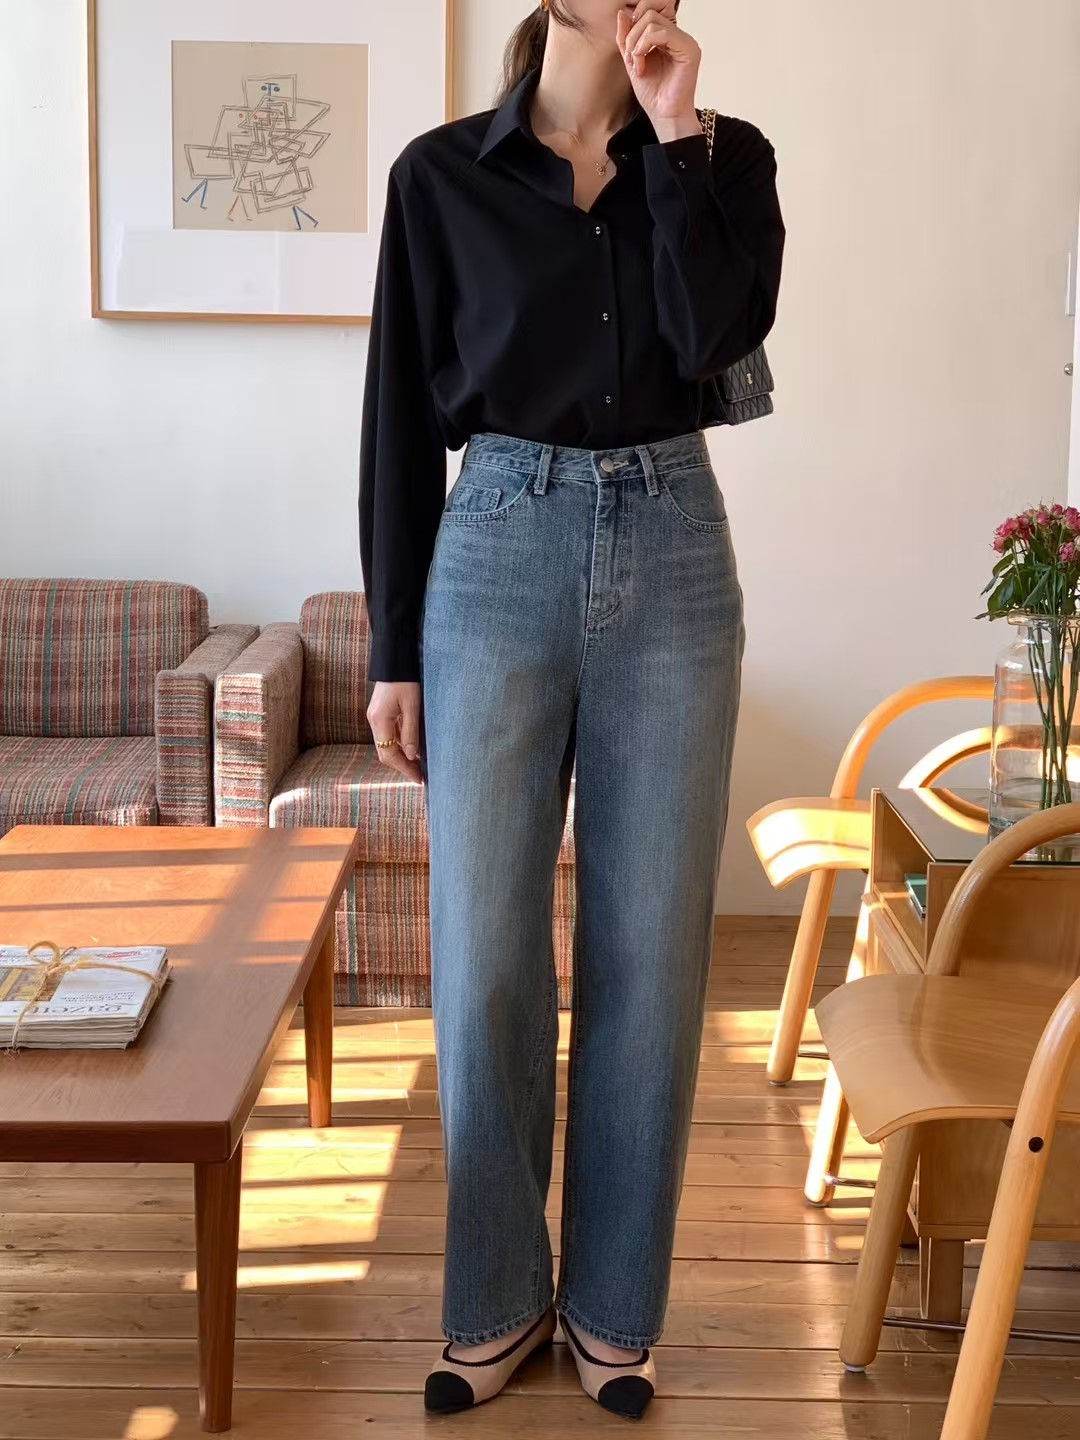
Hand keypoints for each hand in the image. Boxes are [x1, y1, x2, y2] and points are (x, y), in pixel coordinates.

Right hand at [368, 681, 424, 783]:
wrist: (395, 659)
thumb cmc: (406, 679)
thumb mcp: (412, 706)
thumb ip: (411, 732)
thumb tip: (412, 756)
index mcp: (379, 720)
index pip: (388, 754)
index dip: (404, 769)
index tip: (418, 779)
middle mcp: (373, 721)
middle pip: (385, 753)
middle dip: (402, 765)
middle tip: (420, 775)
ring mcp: (375, 717)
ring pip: (386, 745)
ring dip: (401, 756)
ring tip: (419, 764)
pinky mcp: (380, 713)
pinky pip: (389, 735)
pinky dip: (400, 744)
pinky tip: (413, 748)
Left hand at [616, 2, 702, 139]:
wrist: (664, 116)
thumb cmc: (653, 95)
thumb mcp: (632, 61)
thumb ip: (626, 38)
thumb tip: (621, 14)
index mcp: (668, 37)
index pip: (648, 13)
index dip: (632, 27)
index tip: (628, 51)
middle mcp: (679, 36)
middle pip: (649, 13)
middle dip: (632, 35)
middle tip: (631, 58)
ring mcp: (685, 41)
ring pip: (652, 21)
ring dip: (636, 43)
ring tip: (637, 64)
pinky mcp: (689, 49)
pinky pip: (661, 33)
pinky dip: (644, 47)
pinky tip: (642, 65)